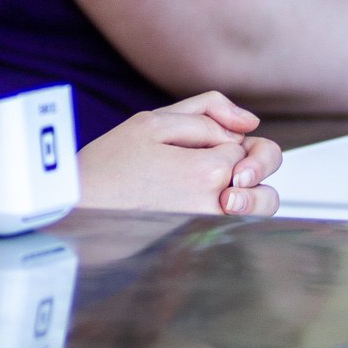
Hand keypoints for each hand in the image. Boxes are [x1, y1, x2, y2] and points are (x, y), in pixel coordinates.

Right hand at [77, 91, 279, 215]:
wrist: (83, 208)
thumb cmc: (112, 162)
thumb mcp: (153, 120)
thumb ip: (207, 111)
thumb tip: (250, 121)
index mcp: (208, 168)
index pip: (240, 140)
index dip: (221, 131)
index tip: (190, 137)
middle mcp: (217, 199)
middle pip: (264, 167)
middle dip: (254, 155)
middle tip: (219, 155)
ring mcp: (213, 221)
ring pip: (263, 201)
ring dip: (255, 188)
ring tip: (228, 184)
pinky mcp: (205, 235)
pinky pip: (244, 221)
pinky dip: (242, 208)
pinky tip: (216, 200)